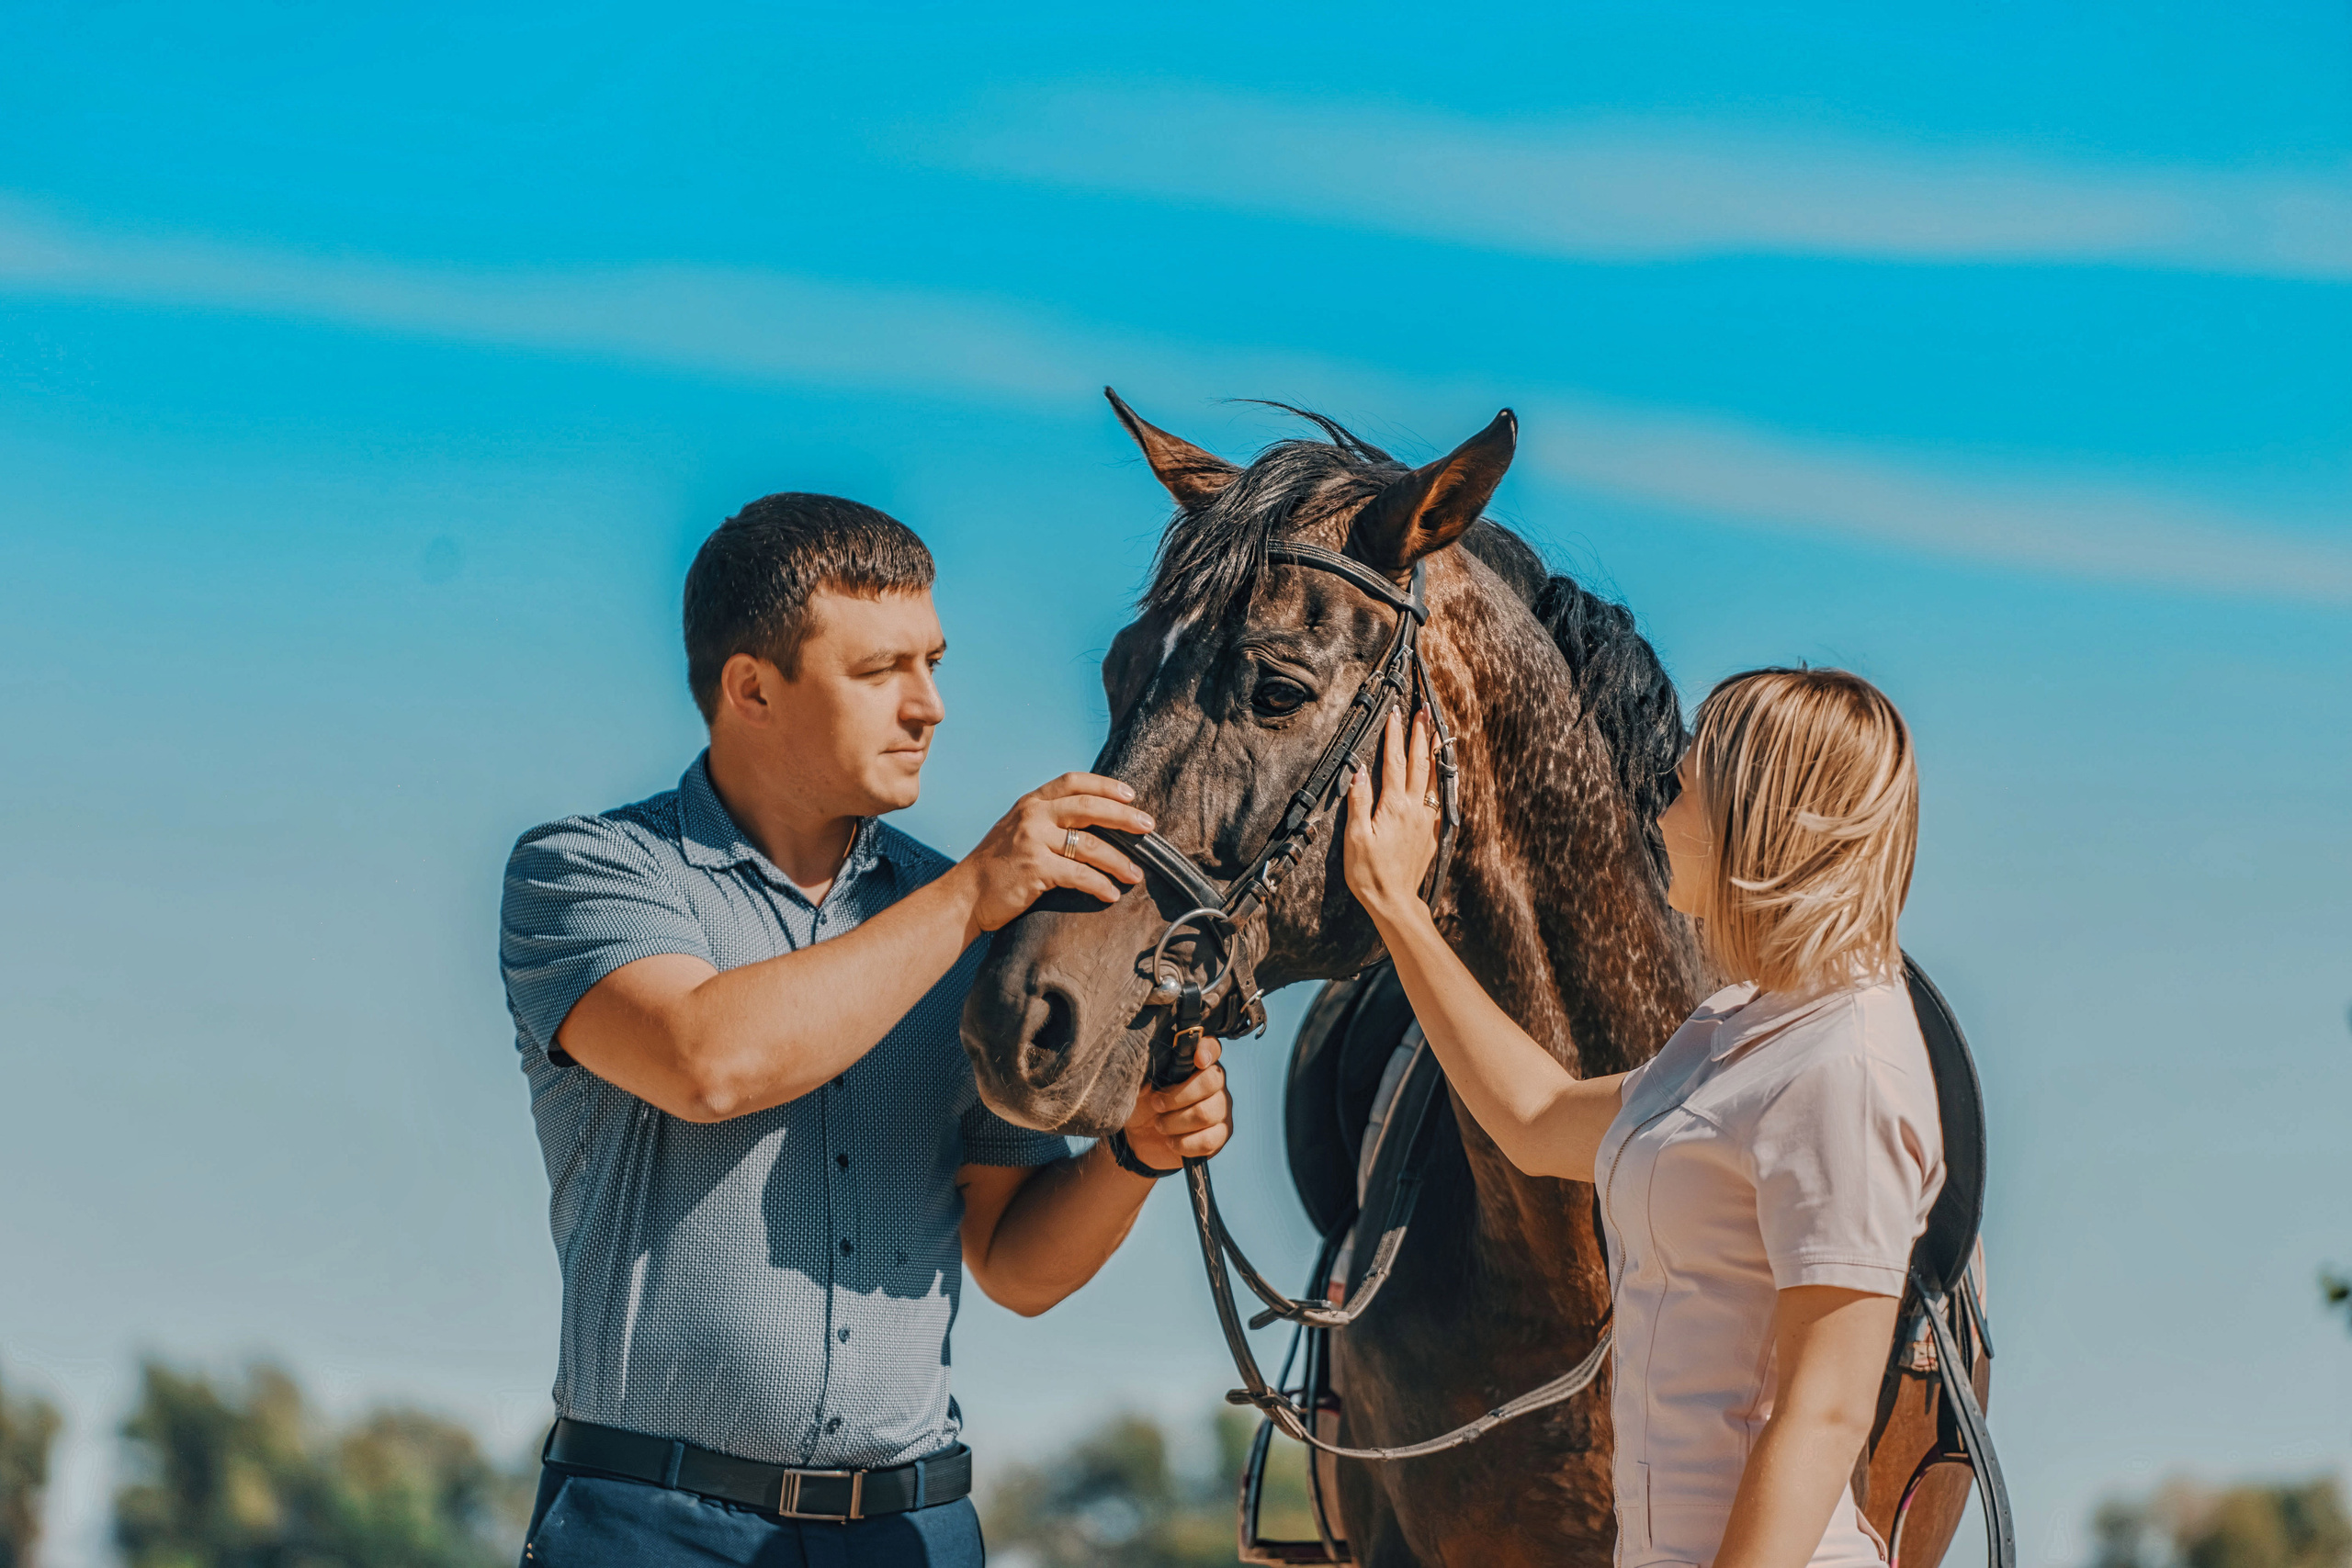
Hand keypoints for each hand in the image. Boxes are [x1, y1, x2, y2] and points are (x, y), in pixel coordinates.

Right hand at [961, 773, 1154, 932]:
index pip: (1074, 781)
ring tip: (1137, 874)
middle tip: (1148, 827)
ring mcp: (1032, 841)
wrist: (965, 895)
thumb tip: (1095, 821)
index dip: (1105, 785)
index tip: (1131, 795)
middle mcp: (1032, 816)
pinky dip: (1100, 885)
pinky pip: (1079, 875)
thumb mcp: (1018, 829)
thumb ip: (1048, 819)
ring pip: (1090, 846)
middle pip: (1089, 807)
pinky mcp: (1035, 869)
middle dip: (1124, 817)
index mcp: (1031, 803)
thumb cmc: (997, 866)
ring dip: (1120, 861)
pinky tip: (1111, 894)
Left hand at [1122, 1035, 1232, 1167]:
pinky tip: (1171, 1142)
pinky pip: (1208, 1140)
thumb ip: (1148, 1072)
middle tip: (1156, 1104)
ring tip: (1159, 1125)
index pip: (1212, 1047)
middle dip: (1178, 1095)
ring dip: (1176, 1122)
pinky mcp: (1220, 1135)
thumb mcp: (1140, 1085)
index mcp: (1197, 1063)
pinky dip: (1184, 1143)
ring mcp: (1221, 1109)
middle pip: (1211, 1081)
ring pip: (1207, 1113)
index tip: (1197, 1060)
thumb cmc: (1144, 1102)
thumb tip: (1146, 1071)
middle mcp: (1215, 1083)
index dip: (1208, 1051)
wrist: (1141, 1137)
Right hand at [1342, 708, 1440, 921]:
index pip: (1393, 762)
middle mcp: (1414, 808)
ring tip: (1436, 730)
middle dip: (1420, 734)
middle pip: (1419, 763)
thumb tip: (1358, 770)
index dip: (1394, 735)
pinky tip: (1445, 771)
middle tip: (1423, 710)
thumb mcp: (1355, 838)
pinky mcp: (1432, 831)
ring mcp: (1426, 819)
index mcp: (1393, 807)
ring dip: (1434, 751)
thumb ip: (1359, 802)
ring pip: (1433, 777)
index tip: (1396, 713)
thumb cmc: (1369, 873)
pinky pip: (1441, 796)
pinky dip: (1442, 777)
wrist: (1395, 901)